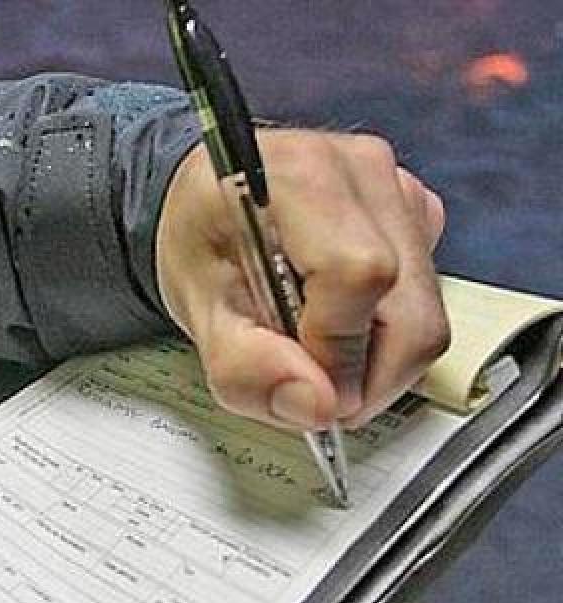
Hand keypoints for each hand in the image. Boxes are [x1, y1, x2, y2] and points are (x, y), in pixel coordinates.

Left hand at [156, 130, 448, 429]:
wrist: (216, 204)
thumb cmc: (206, 240)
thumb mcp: (198, 310)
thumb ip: (245, 366)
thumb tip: (316, 405)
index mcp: (296, 178)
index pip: (358, 275)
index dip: (339, 350)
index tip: (306, 382)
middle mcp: (361, 173)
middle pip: (410, 311)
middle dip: (364, 375)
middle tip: (311, 383)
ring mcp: (399, 191)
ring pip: (427, 316)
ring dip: (373, 359)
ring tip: (314, 343)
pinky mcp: (419, 217)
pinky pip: (429, 301)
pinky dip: (385, 332)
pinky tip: (338, 317)